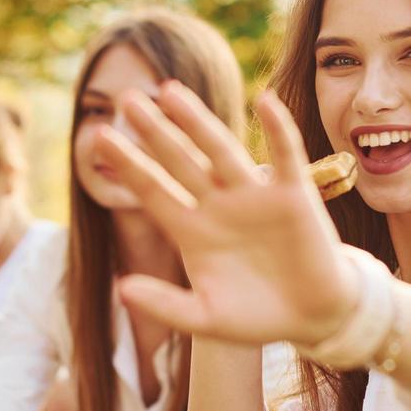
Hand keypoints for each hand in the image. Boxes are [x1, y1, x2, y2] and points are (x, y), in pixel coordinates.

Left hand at [98, 83, 359, 346]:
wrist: (311, 319)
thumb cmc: (256, 317)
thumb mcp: (206, 318)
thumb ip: (165, 304)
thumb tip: (121, 288)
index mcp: (192, 231)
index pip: (152, 190)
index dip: (128, 165)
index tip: (99, 138)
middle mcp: (218, 205)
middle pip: (180, 161)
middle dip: (155, 131)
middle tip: (127, 98)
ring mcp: (254, 197)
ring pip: (221, 151)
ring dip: (198, 122)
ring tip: (171, 91)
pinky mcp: (293, 195)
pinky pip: (285, 155)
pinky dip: (278, 129)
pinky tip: (265, 100)